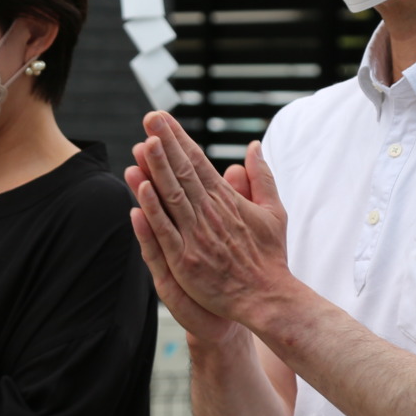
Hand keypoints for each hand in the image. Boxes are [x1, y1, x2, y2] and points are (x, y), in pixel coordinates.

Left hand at [127, 112, 294, 331]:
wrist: (267, 297)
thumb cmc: (269, 257)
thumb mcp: (273, 211)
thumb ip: (261, 177)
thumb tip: (254, 146)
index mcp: (226, 199)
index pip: (197, 162)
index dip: (179, 139)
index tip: (162, 119)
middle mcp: (209, 213)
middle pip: (183, 172)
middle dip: (165, 143)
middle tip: (149, 117)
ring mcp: (196, 236)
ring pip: (171, 196)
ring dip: (157, 168)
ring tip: (143, 143)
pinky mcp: (185, 260)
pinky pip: (165, 230)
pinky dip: (153, 209)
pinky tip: (141, 187)